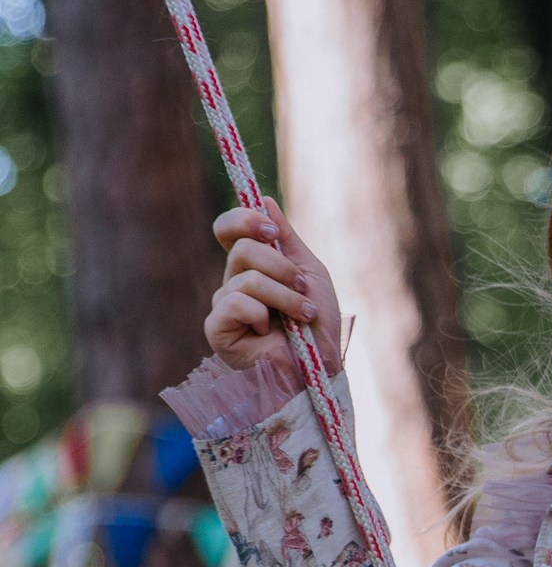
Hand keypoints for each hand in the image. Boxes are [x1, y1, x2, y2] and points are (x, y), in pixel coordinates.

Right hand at [206, 202, 342, 373]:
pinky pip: (233, 303)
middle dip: (281, 268)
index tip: (273, 232)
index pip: (229, 228)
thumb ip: (287, 238)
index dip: (245, 219)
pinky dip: (261, 315)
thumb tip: (265, 199)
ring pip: (246, 278)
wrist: (319, 368)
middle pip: (242, 250)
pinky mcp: (217, 329)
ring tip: (302, 316)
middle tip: (302, 289)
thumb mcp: (309, 273)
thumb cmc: (317, 326)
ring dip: (284, 297)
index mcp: (252, 266)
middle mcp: (232, 282)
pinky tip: (271, 334)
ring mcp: (223, 305)